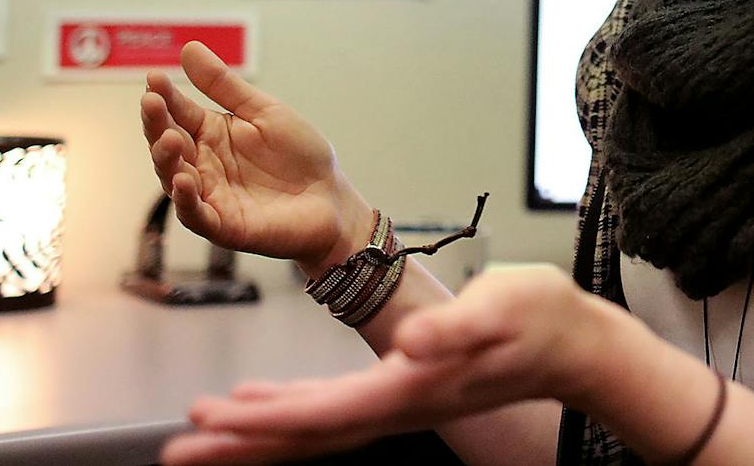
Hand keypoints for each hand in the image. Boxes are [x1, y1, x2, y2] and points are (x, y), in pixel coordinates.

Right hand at [140, 41, 371, 272]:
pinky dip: (186, 199)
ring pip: (174, 178)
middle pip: (168, 143)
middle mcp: (203, 164)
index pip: (179, 113)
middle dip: (156, 124)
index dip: (165, 96)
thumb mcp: (264, 112)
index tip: (155, 77)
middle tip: (151, 102)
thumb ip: (224, 86)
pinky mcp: (222, 225)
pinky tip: (184, 180)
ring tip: (170, 138)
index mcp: (212, 134)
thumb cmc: (300, 156)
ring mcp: (210, 195)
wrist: (332, 197)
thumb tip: (189, 48)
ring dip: (166, 159)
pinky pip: (195, 214)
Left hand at [161, 267, 617, 464]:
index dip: (265, 420)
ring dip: (255, 431)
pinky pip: (333, 411)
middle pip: (306, 435)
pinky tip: (261, 402)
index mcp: (414, 387)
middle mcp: (400, 405)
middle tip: (178, 446)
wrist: (576, 345)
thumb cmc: (542, 319)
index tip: (210, 422)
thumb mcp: (505, 307)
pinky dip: (289, 410)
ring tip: (202, 431)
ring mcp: (402, 402)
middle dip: (240, 441)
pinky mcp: (405, 388)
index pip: (326, 413)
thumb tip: (415, 346)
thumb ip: (459, 328)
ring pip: (314, 428)